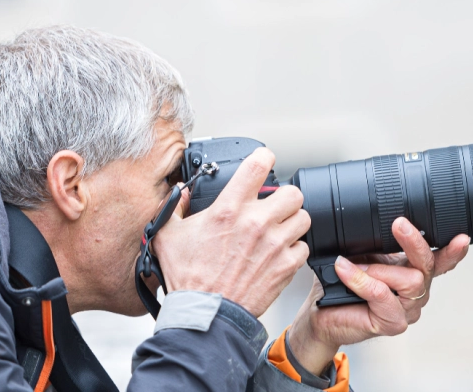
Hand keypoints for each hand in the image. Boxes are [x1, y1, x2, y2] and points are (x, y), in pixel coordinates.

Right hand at [152, 147, 310, 316]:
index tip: (264, 160)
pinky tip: (278, 254)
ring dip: (291, 222)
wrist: (205, 315)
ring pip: (303, 218)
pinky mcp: (286, 266)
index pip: (258, 165)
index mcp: (229, 209)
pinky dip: (294, 250)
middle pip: (292, 192)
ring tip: (278, 231)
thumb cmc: (188, 279)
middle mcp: (256, 222)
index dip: (264, 157)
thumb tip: (179, 193)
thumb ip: (174, 207)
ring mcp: (275, 244)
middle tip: (273, 206)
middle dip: (284, 197)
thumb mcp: (169, 235)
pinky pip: (303, 247)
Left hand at [288, 217, 469, 374]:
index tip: (461, 238)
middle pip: (427, 265)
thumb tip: (379, 217)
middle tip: (399, 224)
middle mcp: (415, 291)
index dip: (453, 250)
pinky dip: (361, 279)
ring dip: (378, 268)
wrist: (323, 313)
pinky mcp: (392, 322)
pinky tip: (345, 271)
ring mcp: (406, 308)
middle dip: (413, 242)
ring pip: (409, 280)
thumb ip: (377, 240)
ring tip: (354, 264)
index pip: (440, 260)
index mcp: (412, 271)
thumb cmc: (342, 284)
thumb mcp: (361, 253)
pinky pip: (381, 294)